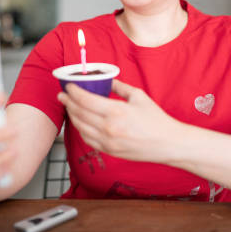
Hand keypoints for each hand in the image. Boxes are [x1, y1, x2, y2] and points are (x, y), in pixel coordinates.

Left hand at [57, 79, 177, 162]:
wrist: (168, 144)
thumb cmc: (156, 119)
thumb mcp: (138, 96)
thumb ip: (119, 87)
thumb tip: (106, 80)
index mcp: (116, 111)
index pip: (85, 100)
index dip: (73, 92)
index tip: (69, 86)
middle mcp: (108, 128)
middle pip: (79, 113)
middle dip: (68, 102)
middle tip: (62, 95)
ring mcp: (107, 142)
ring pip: (80, 127)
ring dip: (72, 115)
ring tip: (69, 107)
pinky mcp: (109, 151)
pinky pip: (88, 139)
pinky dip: (81, 129)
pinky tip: (80, 122)